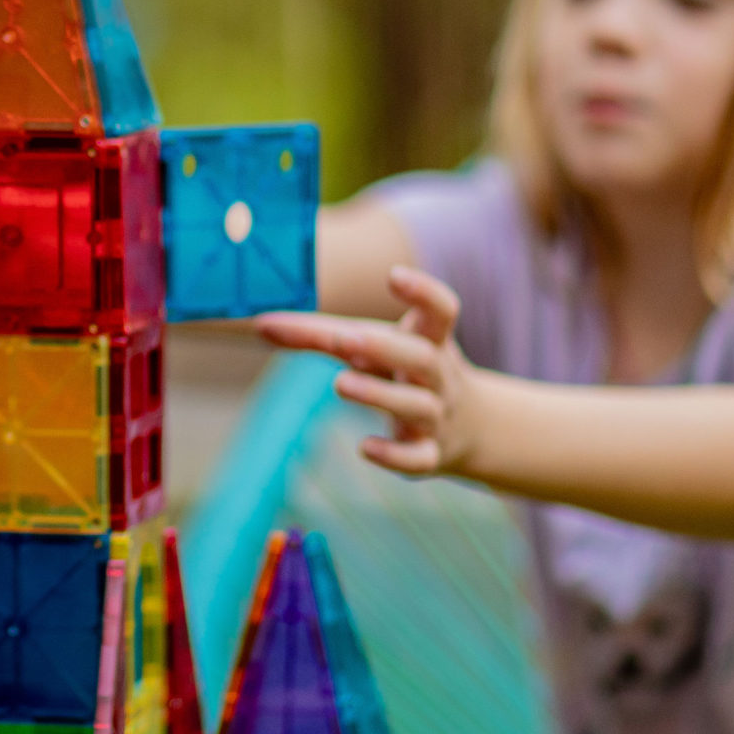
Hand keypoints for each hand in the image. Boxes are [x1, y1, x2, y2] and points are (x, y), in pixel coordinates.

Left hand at [256, 266, 482, 476]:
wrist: (471, 427)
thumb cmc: (402, 372)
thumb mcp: (372, 348)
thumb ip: (320, 336)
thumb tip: (262, 324)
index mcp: (429, 340)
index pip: (441, 311)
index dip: (423, 292)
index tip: (393, 275)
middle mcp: (438, 376)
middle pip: (422, 358)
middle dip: (385, 347)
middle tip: (347, 339)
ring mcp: (437, 416)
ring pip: (418, 406)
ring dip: (379, 395)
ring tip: (339, 384)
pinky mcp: (430, 454)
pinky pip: (419, 458)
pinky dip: (394, 456)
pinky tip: (364, 447)